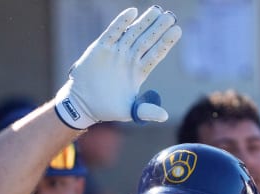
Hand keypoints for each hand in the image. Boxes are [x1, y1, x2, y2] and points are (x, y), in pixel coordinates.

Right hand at [53, 6, 180, 128]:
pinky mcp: (101, 48)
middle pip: (147, 40)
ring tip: (157, 10)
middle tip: (170, 16)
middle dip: (158, 28)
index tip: (177, 30)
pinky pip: (113, 32)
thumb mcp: (128, 111)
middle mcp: (129, 59)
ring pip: (133, 33)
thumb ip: (145, 111)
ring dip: (144, 22)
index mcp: (138, 72)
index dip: (166, 42)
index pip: (156, 54)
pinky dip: (121, 22)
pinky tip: (132, 12)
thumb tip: (164, 117)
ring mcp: (116, 52)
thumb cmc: (106, 108)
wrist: (82, 103)